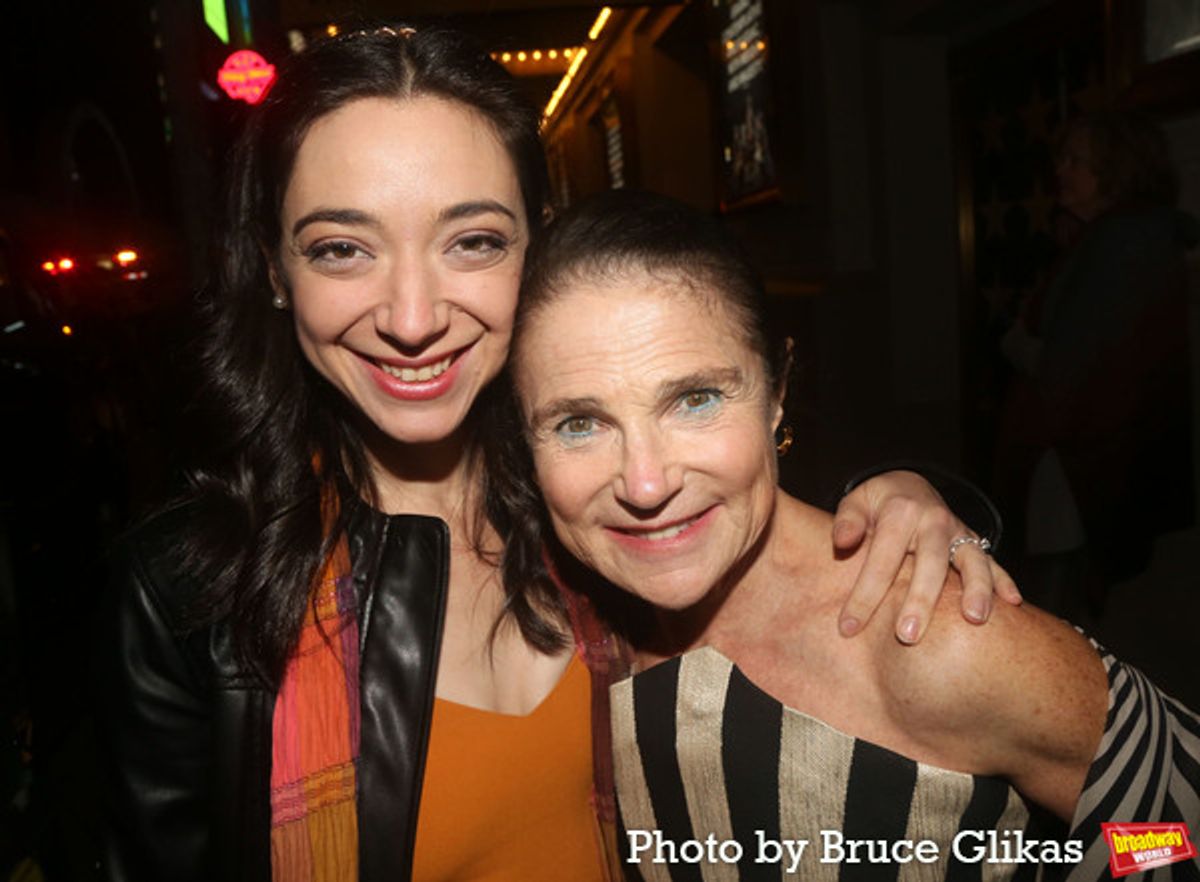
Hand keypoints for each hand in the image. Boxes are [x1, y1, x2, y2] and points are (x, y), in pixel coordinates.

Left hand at [833, 470, 1020, 643]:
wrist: (910, 486)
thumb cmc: (877, 503)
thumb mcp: (856, 501)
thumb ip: (847, 520)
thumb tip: (842, 542)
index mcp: (900, 512)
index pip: (881, 560)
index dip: (864, 595)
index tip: (848, 627)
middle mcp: (934, 521)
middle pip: (929, 563)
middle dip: (920, 601)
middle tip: (908, 636)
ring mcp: (958, 532)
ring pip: (971, 561)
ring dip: (976, 589)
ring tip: (975, 619)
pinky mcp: (974, 543)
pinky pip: (994, 562)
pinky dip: (1005, 581)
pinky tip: (1013, 604)